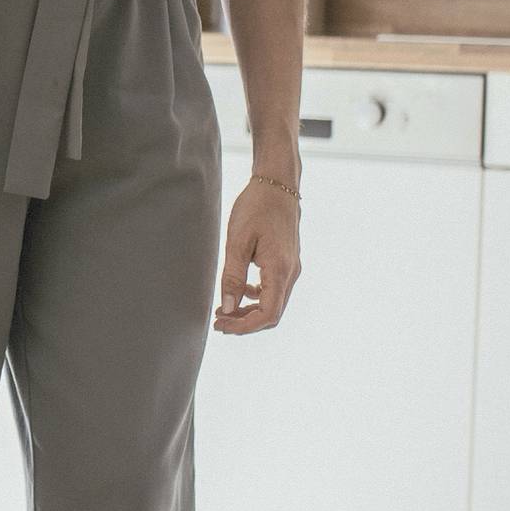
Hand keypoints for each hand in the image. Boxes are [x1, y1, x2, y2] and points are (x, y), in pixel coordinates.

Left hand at [214, 177, 300, 334]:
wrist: (278, 184)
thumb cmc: (256, 207)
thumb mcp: (237, 241)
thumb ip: (232, 277)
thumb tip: (228, 308)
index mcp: (280, 270)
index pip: (268, 314)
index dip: (244, 326)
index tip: (222, 326)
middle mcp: (290, 273)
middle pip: (272, 313)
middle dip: (245, 322)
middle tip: (218, 321)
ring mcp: (291, 268)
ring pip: (273, 303)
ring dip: (250, 311)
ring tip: (224, 310)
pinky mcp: (287, 262)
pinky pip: (274, 290)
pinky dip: (256, 297)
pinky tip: (238, 291)